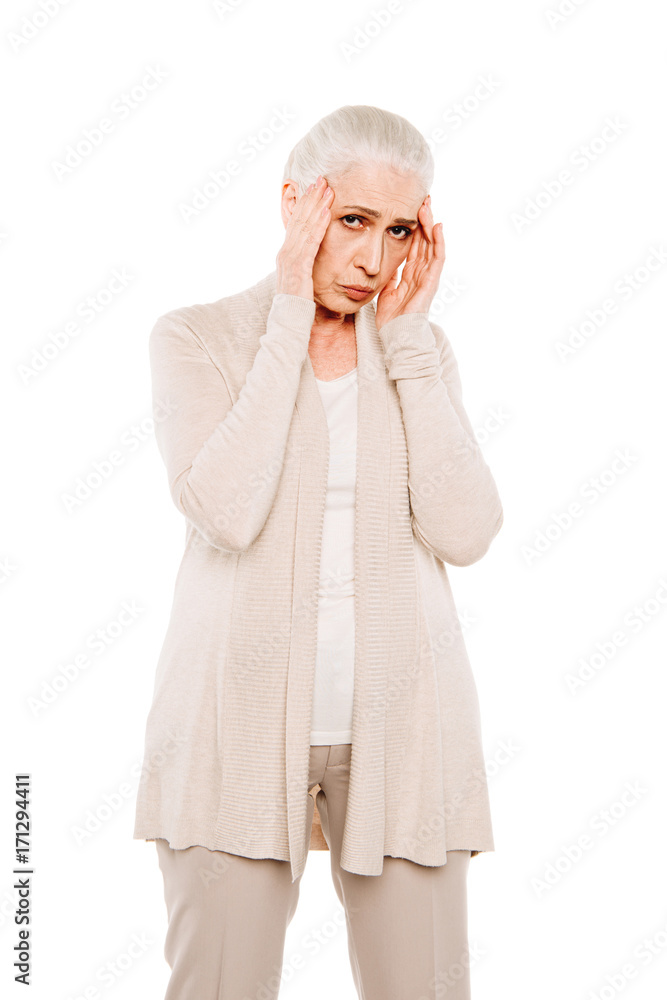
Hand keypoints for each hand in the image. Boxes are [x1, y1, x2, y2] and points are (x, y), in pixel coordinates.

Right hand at [275, 175, 332, 299]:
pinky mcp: (299, 267)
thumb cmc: (298, 306)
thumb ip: (306, 267)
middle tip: (321, 179)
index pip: (297, 224)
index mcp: (287, 255)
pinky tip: (327, 212)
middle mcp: (286, 253)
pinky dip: (318, 225)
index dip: (306, 205)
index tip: (315, 190)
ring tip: (326, 188)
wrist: (289, 323)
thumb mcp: (302, 281)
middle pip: (299, 220)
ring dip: (316, 205)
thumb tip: (314, 259)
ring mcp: (290, 259)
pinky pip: (310, 242)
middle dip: (310, 198)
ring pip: (304, 226)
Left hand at [375, 195, 444, 328]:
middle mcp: (421, 273)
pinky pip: (437, 258)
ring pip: (432, 245)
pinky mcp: (431, 282)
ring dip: (430, 224)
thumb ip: (390, 277)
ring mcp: (428, 277)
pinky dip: (439, 242)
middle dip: (423, 220)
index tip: (409, 209)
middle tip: (421, 199)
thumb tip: (388, 264)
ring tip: (427, 205)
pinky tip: (437, 226)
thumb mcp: (386, 292)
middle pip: (425, 241)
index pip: (414, 246)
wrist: (395, 336)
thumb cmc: (391, 320)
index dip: (413, 228)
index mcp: (411, 275)